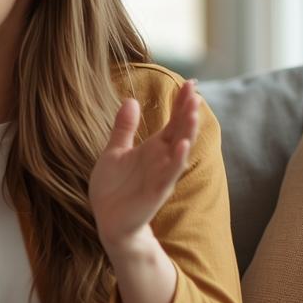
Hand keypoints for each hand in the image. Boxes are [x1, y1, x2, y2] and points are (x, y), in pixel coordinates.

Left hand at [88, 80, 200, 248]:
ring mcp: (162, 175)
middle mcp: (162, 159)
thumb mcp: (114, 151)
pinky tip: (182, 145)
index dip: (181, 103)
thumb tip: (131, 100)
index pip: (172, 121)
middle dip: (188, 112)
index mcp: (153, 148)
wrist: (108, 220)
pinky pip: (170, 174)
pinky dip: (177, 160)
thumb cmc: (113, 188)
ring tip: (193, 112)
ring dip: (188, 132)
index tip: (190, 83)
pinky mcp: (157, 191)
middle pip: (180, 131)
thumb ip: (124, 128)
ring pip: (180, 151)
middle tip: (194, 92)